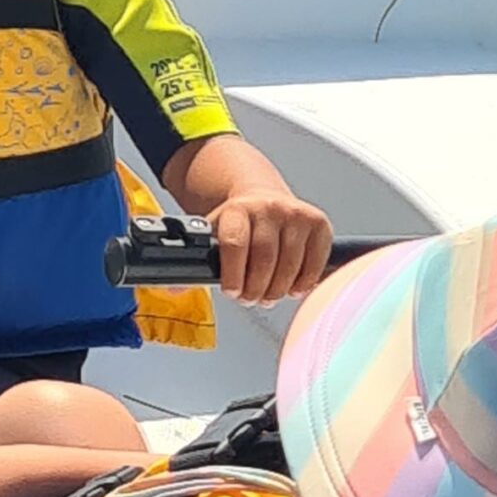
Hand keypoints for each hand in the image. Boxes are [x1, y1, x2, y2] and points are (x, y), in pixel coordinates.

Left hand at [212, 179, 333, 304]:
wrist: (264, 197)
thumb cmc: (239, 222)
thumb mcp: (214, 230)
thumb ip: (200, 257)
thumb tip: (178, 289)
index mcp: (237, 208)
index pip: (235, 244)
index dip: (234, 274)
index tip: (232, 292)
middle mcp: (268, 207)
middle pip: (265, 260)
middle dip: (256, 288)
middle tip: (250, 299)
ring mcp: (296, 214)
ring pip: (290, 265)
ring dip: (278, 290)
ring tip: (268, 297)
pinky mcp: (319, 223)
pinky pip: (314, 264)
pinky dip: (304, 283)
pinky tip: (292, 289)